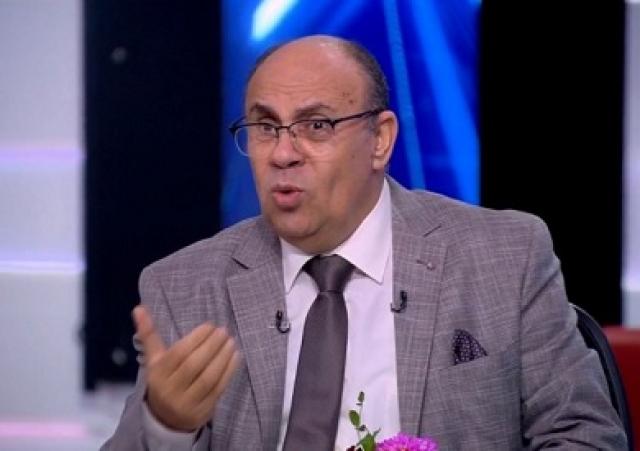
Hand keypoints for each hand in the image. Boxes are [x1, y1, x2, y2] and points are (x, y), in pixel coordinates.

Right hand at [132, 305, 239, 431]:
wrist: (165, 418)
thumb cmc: (163, 379)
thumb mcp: (154, 359)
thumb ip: (149, 334)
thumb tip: (139, 308)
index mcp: (157, 374)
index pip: (178, 354)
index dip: (196, 339)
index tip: (210, 326)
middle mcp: (170, 390)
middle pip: (194, 365)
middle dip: (211, 346)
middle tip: (224, 331)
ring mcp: (187, 403)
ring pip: (208, 378)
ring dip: (223, 358)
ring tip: (231, 342)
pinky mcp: (202, 411)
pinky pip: (218, 389)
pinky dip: (229, 372)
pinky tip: (235, 357)